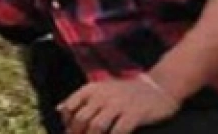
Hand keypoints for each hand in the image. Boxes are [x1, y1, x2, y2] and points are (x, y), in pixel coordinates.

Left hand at [58, 76, 180, 133]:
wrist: (159, 87)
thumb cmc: (126, 92)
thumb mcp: (101, 89)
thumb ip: (80, 99)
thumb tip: (58, 110)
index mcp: (92, 89)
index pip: (70, 106)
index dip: (67, 123)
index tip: (71, 132)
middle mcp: (103, 95)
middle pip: (81, 119)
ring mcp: (119, 104)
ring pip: (96, 126)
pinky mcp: (134, 114)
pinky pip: (118, 131)